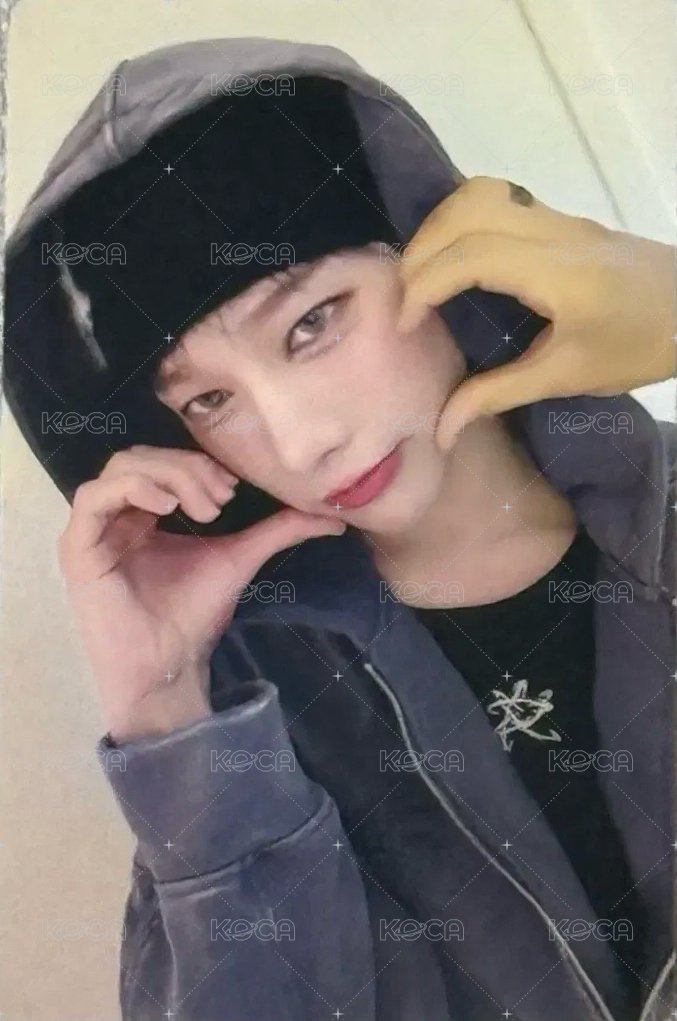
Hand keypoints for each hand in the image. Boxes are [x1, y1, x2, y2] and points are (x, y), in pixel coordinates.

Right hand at [58, 445, 344, 740]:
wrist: (170, 664)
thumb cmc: (194, 614)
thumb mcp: (239, 557)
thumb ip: (278, 531)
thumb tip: (333, 518)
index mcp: (145, 512)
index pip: (163, 460)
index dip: (199, 463)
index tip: (233, 488)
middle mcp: (116, 514)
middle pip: (143, 456)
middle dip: (188, 467)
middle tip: (221, 498)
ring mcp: (93, 528)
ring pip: (122, 467)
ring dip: (168, 475)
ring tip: (203, 508)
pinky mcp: (77, 547)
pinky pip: (93, 497)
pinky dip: (133, 489)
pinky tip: (167, 507)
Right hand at [397, 176, 675, 449]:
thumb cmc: (638, 346)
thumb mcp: (568, 376)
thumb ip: (498, 394)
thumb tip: (442, 430)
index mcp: (556, 272)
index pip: (470, 255)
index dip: (424, 285)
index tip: (404, 325)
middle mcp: (552, 231)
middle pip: (466, 211)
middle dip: (420, 251)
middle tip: (404, 300)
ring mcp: (557, 217)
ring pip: (480, 193)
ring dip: (437, 227)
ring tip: (422, 273)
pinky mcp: (560, 218)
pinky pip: (497, 199)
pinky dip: (459, 221)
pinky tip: (454, 257)